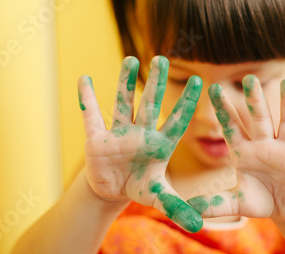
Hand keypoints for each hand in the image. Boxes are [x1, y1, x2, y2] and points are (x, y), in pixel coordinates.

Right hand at [77, 55, 203, 231]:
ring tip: (130, 59)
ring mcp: (118, 133)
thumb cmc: (139, 186)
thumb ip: (176, 206)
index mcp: (159, 144)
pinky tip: (83, 79)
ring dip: (125, 82)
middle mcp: (141, 133)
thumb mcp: (157, 197)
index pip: (176, 121)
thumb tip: (199, 225)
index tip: (200, 82)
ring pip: (123, 103)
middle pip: (149, 104)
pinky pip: (90, 116)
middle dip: (156, 83)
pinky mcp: (96, 138)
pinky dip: (86, 99)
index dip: (187, 104)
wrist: (113, 188)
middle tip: (163, 59)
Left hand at [187, 75, 284, 223]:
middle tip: (249, 78)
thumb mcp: (237, 203)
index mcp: (244, 151)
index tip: (212, 87)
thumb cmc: (260, 199)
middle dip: (254, 100)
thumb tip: (189, 211)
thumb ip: (215, 204)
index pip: (231, 126)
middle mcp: (264, 145)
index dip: (223, 109)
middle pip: (259, 118)